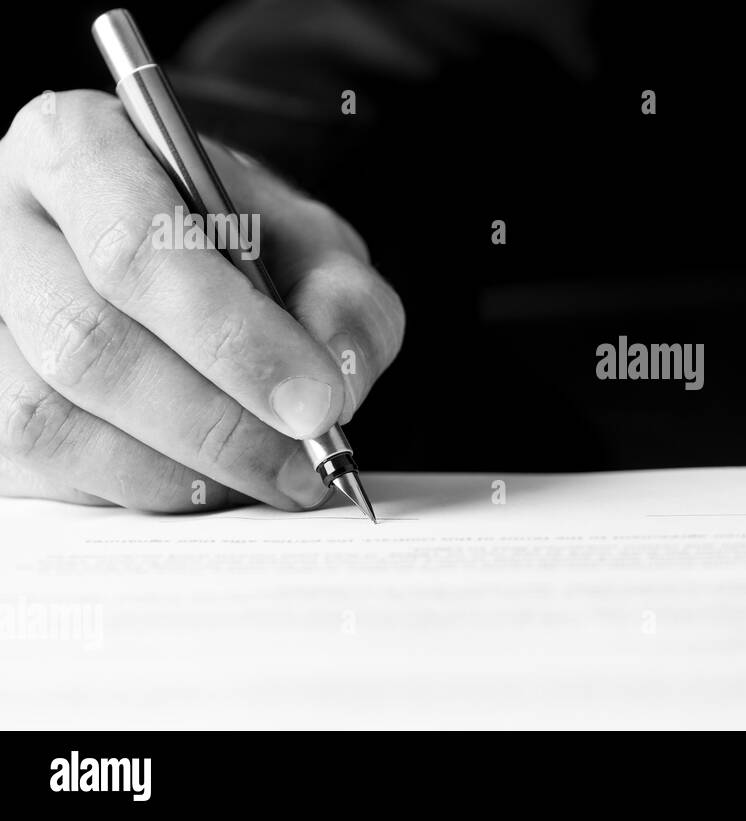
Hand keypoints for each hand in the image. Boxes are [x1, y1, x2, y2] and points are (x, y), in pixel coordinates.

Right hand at [0, 91, 403, 510]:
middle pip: (88, 342)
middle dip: (218, 423)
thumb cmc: (239, 244)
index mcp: (79, 148)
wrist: (184, 268)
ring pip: (50, 418)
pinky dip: (139, 489)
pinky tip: (203, 480)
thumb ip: (341, 301)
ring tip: (265, 476)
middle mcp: (3, 222)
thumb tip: (332, 386)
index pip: (137, 245)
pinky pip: (44, 470)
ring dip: (177, 471)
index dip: (232, 337)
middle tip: (302, 463)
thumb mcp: (312, 245)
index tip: (314, 402)